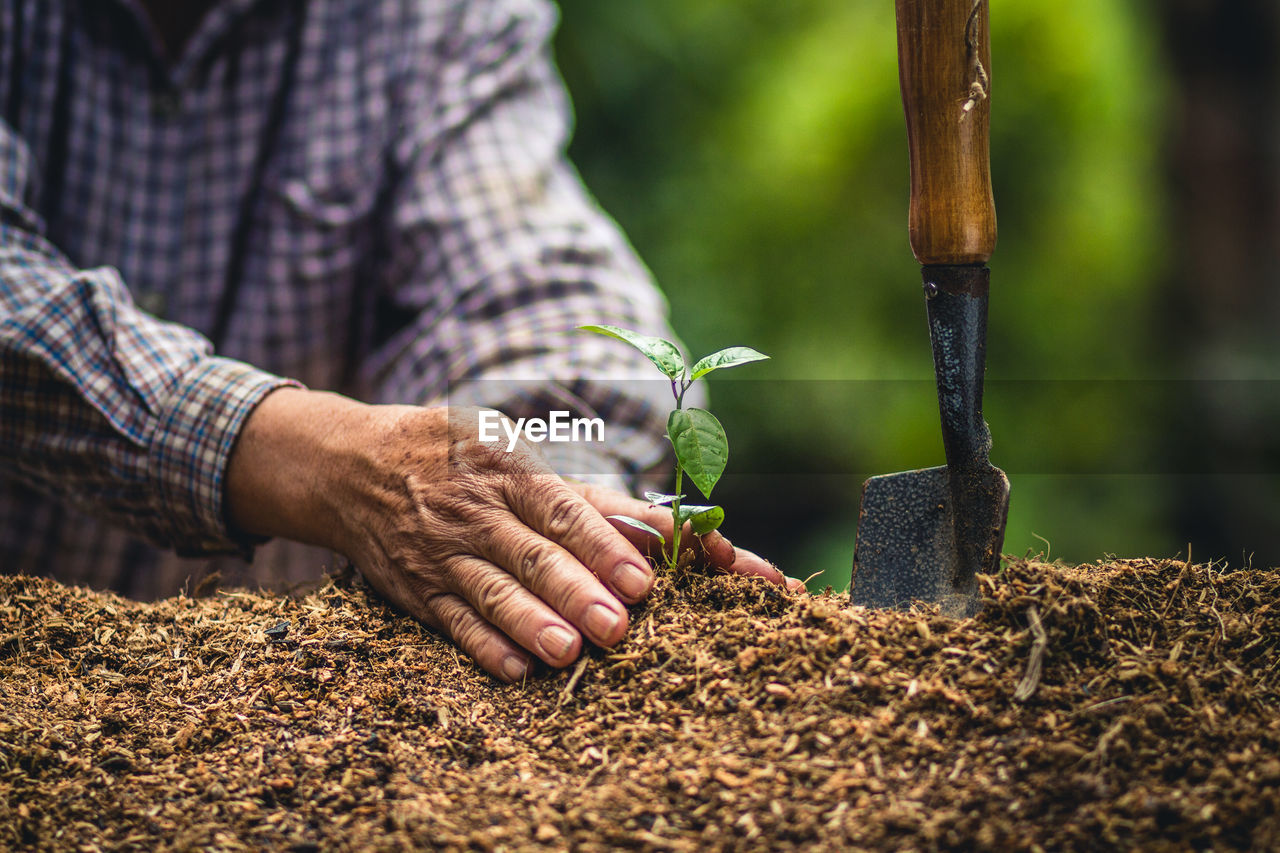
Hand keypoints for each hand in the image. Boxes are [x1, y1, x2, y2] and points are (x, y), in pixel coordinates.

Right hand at [225, 389, 793, 682]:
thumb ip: (591, 497)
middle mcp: (477, 511)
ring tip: (568, 652)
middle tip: (618, 625)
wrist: (353, 465)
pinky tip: (515, 670)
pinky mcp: (417, 590)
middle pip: (532, 555)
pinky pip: (452, 622)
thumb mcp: (517, 455)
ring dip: (531, 623)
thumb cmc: (462, 459)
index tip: (643, 577)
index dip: (604, 545)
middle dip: (576, 591)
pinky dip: (483, 647)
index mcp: (510, 470)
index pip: (564, 509)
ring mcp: (443, 553)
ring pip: (492, 593)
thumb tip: (668, 527)